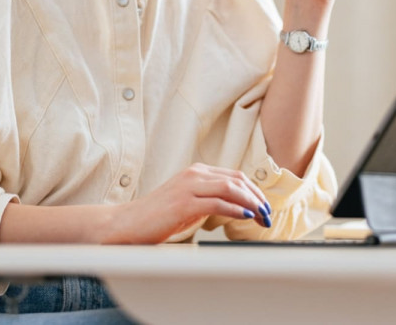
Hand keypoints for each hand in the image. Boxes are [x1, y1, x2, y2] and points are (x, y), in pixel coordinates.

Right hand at [99, 163, 271, 243]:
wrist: (127, 223)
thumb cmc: (157, 217)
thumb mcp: (188, 203)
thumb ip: (208, 199)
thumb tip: (236, 208)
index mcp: (197, 172)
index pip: (235, 177)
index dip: (254, 191)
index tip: (264, 207)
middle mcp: (195, 174)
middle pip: (238, 180)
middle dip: (258, 197)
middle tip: (268, 215)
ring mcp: (189, 187)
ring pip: (231, 188)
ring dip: (252, 203)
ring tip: (262, 217)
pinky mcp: (184, 203)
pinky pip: (217, 202)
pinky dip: (236, 209)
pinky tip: (246, 216)